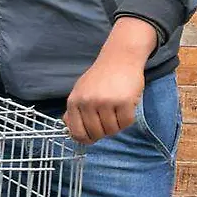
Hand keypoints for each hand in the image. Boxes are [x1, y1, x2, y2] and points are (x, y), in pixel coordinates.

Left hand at [63, 17, 156, 144]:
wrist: (120, 56)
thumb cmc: (101, 77)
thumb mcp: (80, 91)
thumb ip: (74, 110)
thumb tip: (69, 130)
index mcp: (74, 101)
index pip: (77, 132)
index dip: (86, 139)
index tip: (92, 138)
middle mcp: (88, 102)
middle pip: (96, 133)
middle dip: (104, 132)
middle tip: (109, 121)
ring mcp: (106, 102)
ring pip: (112, 130)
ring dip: (117, 125)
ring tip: (117, 112)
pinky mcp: (124, 101)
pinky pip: (126, 123)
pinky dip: (128, 120)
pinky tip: (127, 108)